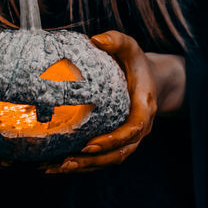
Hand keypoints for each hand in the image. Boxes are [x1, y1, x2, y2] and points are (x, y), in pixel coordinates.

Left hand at [45, 30, 185, 172]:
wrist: (152, 80)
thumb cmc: (137, 63)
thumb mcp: (131, 48)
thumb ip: (117, 41)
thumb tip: (96, 39)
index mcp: (145, 108)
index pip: (133, 130)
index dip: (112, 141)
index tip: (89, 144)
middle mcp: (140, 129)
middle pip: (120, 154)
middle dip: (93, 161)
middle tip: (65, 162)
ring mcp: (131, 139)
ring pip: (111, 161)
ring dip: (85, 167)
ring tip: (55, 168)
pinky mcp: (119, 143)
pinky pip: (104, 159)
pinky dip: (84, 165)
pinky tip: (58, 165)